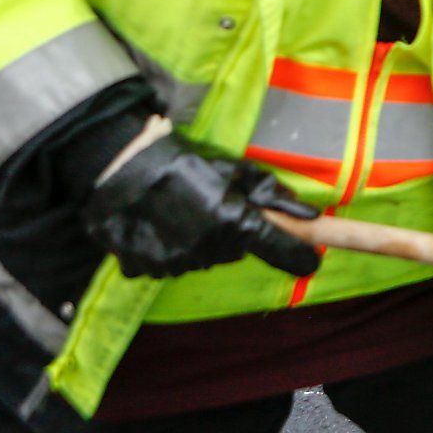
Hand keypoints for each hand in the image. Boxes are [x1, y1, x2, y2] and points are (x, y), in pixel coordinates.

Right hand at [82, 134, 319, 279]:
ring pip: (202, 260)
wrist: (121, 167)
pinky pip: (168, 266)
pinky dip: (168, 251)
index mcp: (233, 221)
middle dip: (231, 235)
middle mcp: (207, 248)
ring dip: (200, 243)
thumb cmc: (184, 164)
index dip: (297, 257)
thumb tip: (309, 214)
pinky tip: (158, 227)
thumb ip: (272, 194)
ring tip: (182, 214)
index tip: (311, 262)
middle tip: (213, 208)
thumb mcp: (235, 170)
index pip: (278, 249)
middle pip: (234, 253)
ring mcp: (173, 262)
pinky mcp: (143, 268)